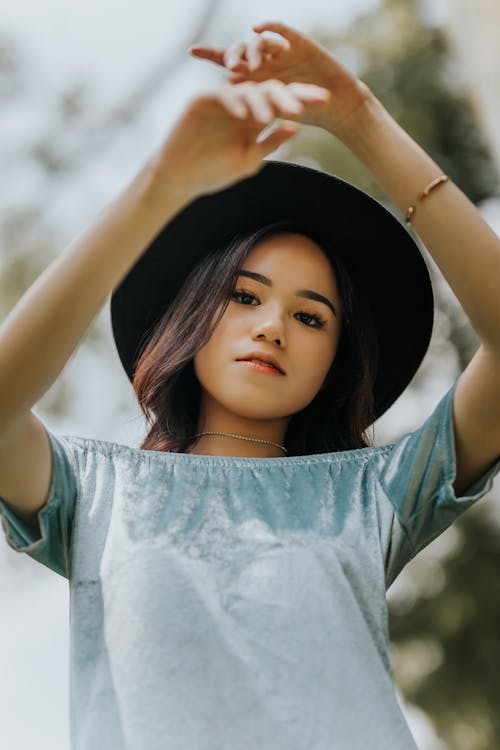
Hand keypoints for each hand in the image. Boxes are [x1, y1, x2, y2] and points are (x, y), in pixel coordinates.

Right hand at [151, 79, 330, 199]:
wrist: (181, 178)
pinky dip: (234, 103)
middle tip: (301, 105)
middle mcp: (242, 104)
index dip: (304, 100)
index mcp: (256, 117)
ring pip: (248, 91)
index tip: (325, 102)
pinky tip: (244, 115)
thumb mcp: (249, 160)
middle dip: (287, 96)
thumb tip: (296, 128)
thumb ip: (270, 143)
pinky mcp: (202, 100)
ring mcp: (222, 100)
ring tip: (269, 116)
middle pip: (270, 91)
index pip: (283, 103)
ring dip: (260, 102)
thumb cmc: (214, 172)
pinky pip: (222, 95)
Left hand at [189, 20, 371, 133]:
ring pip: (257, 41)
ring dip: (251, 51)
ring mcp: (281, 51)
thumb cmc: (307, 115)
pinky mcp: (298, 42)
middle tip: (230, 66)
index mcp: (257, 78)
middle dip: (231, 53)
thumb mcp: (276, 114)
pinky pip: (278, 29)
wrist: (337, 106)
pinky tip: (257, 27)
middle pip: (240, 49)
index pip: (229, 64)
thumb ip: (254, 104)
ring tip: (251, 67)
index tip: (192, 50)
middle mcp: (265, 61)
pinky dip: (268, 27)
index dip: (211, 54)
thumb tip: (227, 94)